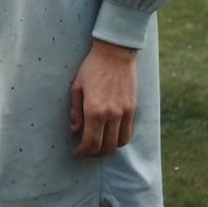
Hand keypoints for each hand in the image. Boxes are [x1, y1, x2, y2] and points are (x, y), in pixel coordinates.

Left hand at [70, 39, 137, 157]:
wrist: (115, 52)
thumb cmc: (92, 67)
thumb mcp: (77, 86)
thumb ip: (75, 111)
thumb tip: (75, 130)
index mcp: (94, 110)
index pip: (90, 143)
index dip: (82, 152)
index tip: (76, 153)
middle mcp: (111, 114)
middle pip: (104, 148)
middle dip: (93, 154)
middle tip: (85, 152)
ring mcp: (124, 112)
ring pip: (118, 143)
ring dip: (107, 149)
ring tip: (98, 146)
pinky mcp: (132, 108)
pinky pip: (128, 133)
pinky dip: (119, 140)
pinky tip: (110, 136)